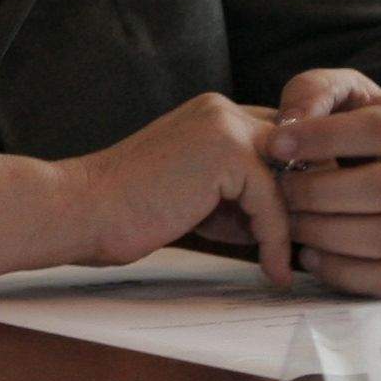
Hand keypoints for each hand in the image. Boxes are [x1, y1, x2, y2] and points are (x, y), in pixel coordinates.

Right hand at [55, 93, 293, 283]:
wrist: (82, 209)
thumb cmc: (127, 210)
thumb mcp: (196, 193)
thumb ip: (238, 191)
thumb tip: (290, 217)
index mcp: (210, 114)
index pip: (279, 143)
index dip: (289, 186)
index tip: (293, 230)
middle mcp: (221, 110)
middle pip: (294, 157)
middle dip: (297, 205)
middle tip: (298, 248)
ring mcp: (224, 127)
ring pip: (289, 182)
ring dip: (288, 227)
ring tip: (280, 263)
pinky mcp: (227, 154)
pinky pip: (273, 204)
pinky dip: (276, 243)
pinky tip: (272, 270)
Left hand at [264, 72, 380, 294]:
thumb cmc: (372, 136)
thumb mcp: (352, 99)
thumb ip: (317, 91)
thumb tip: (290, 121)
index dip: (324, 137)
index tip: (275, 145)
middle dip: (320, 191)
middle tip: (280, 191)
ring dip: (328, 233)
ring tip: (289, 223)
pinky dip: (344, 272)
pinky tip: (310, 255)